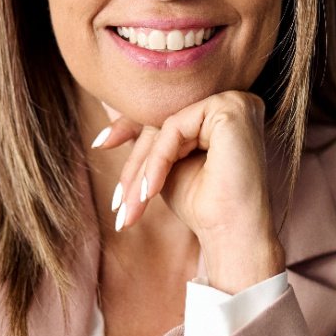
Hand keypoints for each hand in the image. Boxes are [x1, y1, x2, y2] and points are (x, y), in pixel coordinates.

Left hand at [93, 91, 284, 291]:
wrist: (232, 235)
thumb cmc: (203, 206)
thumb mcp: (165, 164)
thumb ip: (149, 136)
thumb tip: (107, 103)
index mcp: (223, 112)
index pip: (167, 113)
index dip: (130, 128)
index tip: (100, 144)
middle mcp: (233, 100)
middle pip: (164, 119)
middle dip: (135, 161)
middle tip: (117, 201)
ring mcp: (235, 100)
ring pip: (166, 124)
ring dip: (142, 166)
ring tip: (129, 205)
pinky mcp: (230, 108)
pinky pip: (175, 126)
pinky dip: (158, 160)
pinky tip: (149, 191)